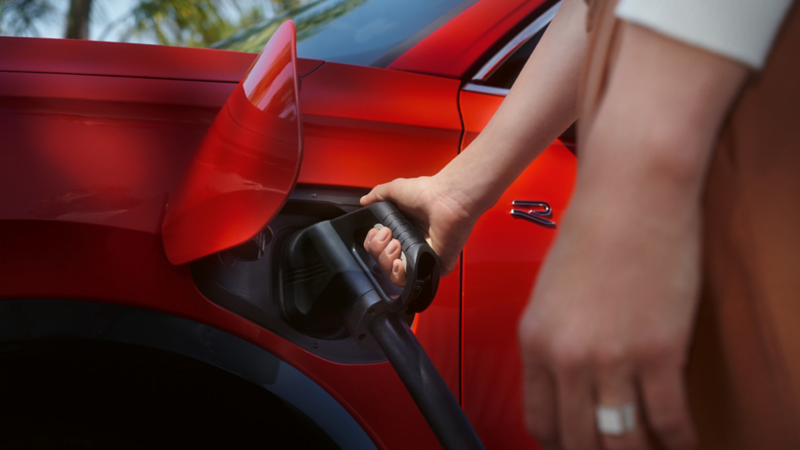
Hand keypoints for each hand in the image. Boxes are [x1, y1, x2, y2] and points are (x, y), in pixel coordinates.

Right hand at [360, 175, 478, 284]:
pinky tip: (399, 262)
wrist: (447, 199)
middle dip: (378, 250)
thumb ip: (377, 195)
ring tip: (395, 245)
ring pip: (393, 274)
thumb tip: (364, 201)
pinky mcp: (433, 266)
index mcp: (403, 230)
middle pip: (382, 261)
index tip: (376, 232)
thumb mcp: (395, 190)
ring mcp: (422, 257)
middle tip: (387, 235)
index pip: (379, 247)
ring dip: (386, 260)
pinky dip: (400, 274)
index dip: (372, 242)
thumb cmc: (427, 192)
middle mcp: (411, 244)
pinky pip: (411, 281)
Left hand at [517, 205, 699, 449]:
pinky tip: (684, 442)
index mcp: (535, 342)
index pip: (540, 420)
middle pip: (579, 440)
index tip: (576, 447)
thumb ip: (554, 342)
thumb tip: (568, 383)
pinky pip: (669, 420)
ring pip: (622, 441)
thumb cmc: (593, 234)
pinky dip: (679, 441)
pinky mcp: (660, 351)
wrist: (632, 196)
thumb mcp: (549, 294)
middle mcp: (568, 357)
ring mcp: (614, 358)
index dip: (560, 445)